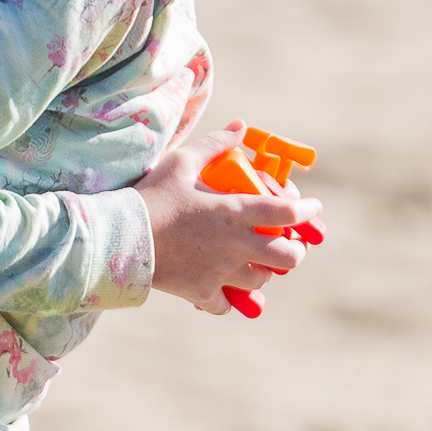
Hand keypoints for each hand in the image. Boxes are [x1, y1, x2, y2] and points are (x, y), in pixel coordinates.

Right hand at [138, 117, 316, 317]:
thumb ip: (216, 144)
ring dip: (262, 271)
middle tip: (286, 243)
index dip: (306, 209)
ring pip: (260, 281)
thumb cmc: (151, 196)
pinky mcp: (201, 292)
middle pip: (287, 257)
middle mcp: (235, 244)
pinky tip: (222, 288)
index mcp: (234, 211)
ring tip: (254, 263)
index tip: (311, 207)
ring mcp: (219, 272)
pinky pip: (226, 304)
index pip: (286, 212)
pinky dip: (227, 298)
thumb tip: (240, 126)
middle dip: (293, 251)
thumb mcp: (182, 162)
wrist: (119, 237)